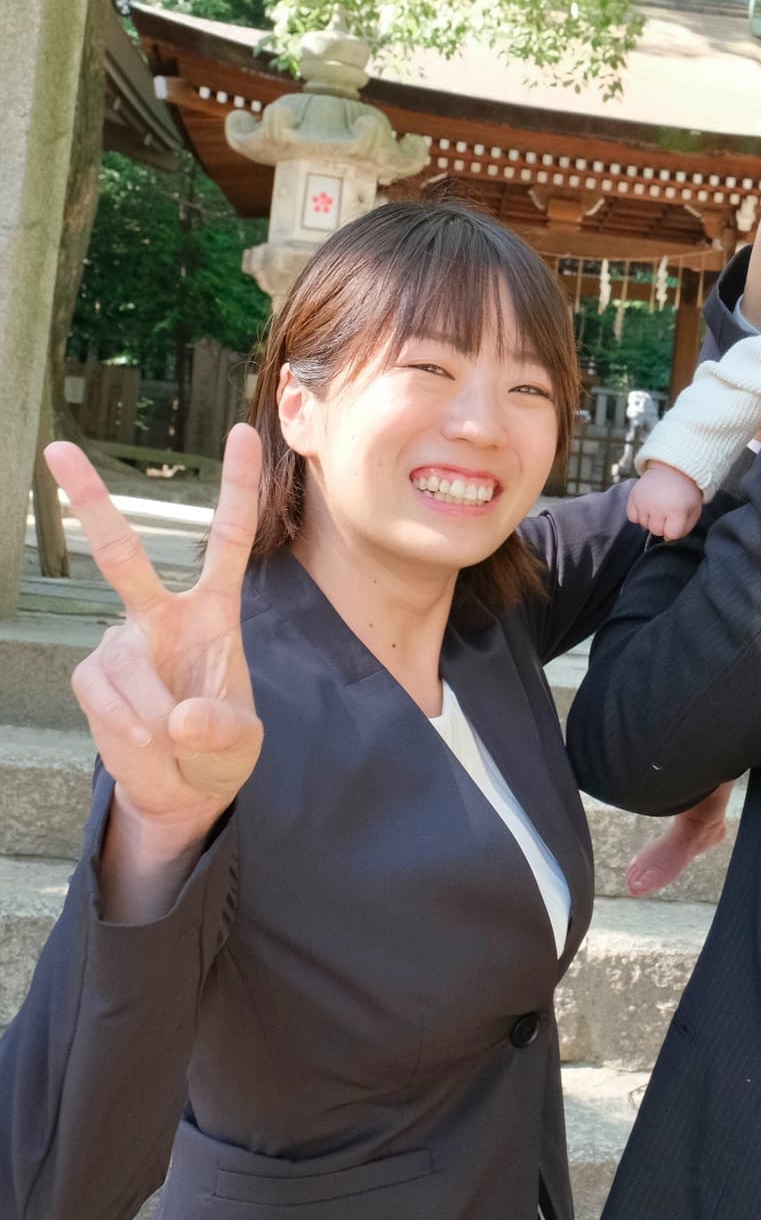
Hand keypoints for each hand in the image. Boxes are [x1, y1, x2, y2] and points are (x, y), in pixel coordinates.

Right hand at [44, 425, 264, 840]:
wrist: (183, 788)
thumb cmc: (220, 749)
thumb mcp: (242, 744)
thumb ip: (221, 731)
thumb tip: (182, 718)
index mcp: (215, 612)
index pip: (229, 538)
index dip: (237, 486)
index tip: (241, 431)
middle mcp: (162, 616)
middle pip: (124, 554)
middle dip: (91, 501)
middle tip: (58, 448)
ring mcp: (121, 643)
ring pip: (128, 674)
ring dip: (154, 722)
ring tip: (173, 741)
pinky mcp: (92, 676)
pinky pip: (109, 702)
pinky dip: (130, 733)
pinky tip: (144, 741)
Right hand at [626, 463, 703, 540]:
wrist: (673, 469)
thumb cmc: (685, 494)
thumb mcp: (694, 510)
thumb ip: (685, 529)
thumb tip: (667, 539)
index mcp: (677, 510)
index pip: (671, 534)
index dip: (675, 530)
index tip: (677, 519)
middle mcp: (658, 507)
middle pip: (656, 531)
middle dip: (663, 525)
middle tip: (668, 512)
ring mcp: (644, 502)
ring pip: (644, 525)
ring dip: (651, 520)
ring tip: (659, 507)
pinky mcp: (633, 496)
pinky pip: (632, 517)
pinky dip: (638, 515)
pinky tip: (647, 506)